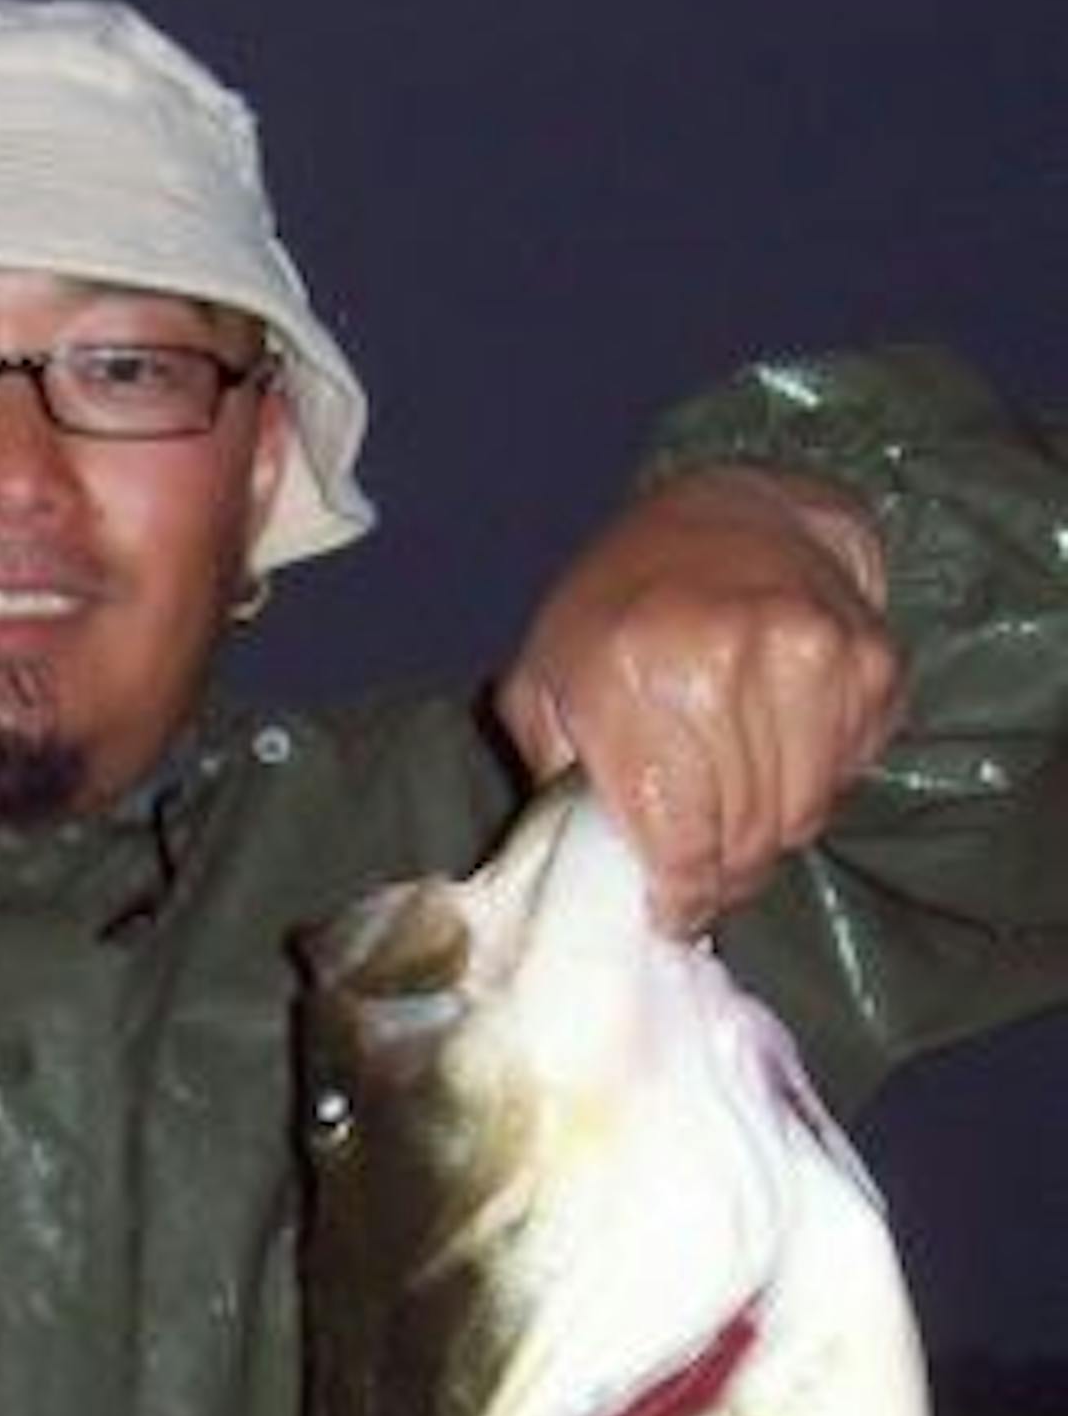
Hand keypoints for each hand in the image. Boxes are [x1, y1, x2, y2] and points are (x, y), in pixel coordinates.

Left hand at [495, 466, 903, 931]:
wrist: (728, 503)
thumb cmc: (618, 606)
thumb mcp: (545, 681)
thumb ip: (548, 776)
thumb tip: (572, 870)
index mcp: (632, 679)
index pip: (678, 842)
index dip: (681, 898)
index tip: (675, 912)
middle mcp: (726, 663)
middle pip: (745, 840)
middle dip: (723, 874)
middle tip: (706, 870)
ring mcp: (810, 656)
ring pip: (803, 818)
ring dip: (772, 835)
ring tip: (740, 812)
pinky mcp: (870, 661)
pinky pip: (849, 775)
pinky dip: (818, 783)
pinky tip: (781, 751)